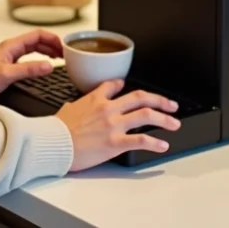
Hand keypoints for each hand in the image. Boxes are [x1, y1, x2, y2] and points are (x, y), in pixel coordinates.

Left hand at [0, 30, 62, 105]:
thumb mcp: (6, 74)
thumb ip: (28, 69)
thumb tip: (50, 66)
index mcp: (11, 46)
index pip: (37, 35)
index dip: (53, 38)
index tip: (65, 47)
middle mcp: (12, 49)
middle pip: (38, 41)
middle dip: (53, 45)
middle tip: (67, 54)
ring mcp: (11, 58)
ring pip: (35, 49)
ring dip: (48, 51)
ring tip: (61, 58)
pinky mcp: (10, 68)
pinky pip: (30, 59)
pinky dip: (41, 60)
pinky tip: (46, 67)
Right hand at [54, 80, 180, 171]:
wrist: (53, 143)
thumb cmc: (56, 129)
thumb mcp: (67, 109)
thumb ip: (78, 106)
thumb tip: (76, 108)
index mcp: (95, 98)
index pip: (116, 85)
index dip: (126, 85)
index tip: (132, 89)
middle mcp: (108, 108)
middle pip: (141, 97)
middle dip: (160, 100)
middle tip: (172, 104)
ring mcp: (113, 124)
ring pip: (146, 115)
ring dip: (164, 119)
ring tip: (174, 123)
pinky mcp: (115, 142)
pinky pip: (141, 140)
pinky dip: (155, 142)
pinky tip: (163, 145)